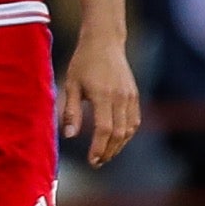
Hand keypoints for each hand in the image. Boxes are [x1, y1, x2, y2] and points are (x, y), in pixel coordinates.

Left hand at [60, 33, 139, 167]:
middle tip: (96, 163)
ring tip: (104, 156)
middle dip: (108, 152)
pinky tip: (116, 141)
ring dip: (118, 146)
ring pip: (129, 130)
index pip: (104, 129)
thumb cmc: (82, 63)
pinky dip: (126, 135)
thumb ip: (71, 111)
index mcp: (103, 95)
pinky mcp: (134, 95)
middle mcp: (121, 98)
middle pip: (119, 134)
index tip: (91, 161)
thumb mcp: (70, 85)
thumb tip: (69, 136)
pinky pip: (134, 121)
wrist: (104, 42)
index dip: (98, 148)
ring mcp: (130, 96)